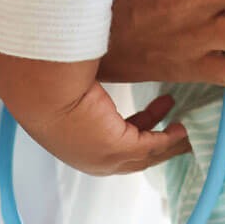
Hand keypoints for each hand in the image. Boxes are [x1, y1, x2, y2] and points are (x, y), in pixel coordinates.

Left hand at [0, 57, 190, 177]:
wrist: (39, 85)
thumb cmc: (44, 79)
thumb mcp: (67, 84)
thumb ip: (83, 79)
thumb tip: (90, 64)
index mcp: (77, 145)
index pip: (113, 143)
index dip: (138, 129)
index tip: (156, 112)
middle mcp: (91, 159)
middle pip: (132, 159)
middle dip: (158, 145)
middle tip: (178, 130)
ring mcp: (104, 159)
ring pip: (146, 155)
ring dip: (170, 143)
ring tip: (185, 128)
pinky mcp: (118, 148)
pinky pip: (153, 146)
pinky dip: (170, 139)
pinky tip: (182, 127)